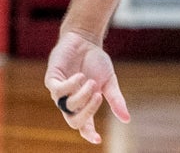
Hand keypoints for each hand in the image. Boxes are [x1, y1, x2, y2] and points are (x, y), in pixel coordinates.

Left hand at [46, 29, 130, 143]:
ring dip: (81, 95)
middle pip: (74, 121)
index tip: (98, 139)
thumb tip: (127, 119)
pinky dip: (70, 86)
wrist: (85, 40)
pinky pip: (57, 91)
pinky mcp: (52, 79)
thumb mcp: (109, 81)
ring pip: (67, 106)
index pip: (84, 126)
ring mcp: (60, 92)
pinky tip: (80, 77)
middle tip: (98, 97)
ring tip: (91, 81)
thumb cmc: (96, 62)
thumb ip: (115, 99)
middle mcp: (69, 102)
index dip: (89, 134)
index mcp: (84, 105)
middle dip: (87, 112)